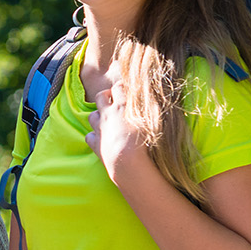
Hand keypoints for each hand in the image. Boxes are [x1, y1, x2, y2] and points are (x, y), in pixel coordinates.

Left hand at [84, 69, 146, 184]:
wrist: (128, 163)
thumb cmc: (146, 140)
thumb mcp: (155, 120)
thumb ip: (154, 108)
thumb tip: (160, 97)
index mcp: (122, 106)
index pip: (118, 88)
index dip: (121, 86)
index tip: (126, 88)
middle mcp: (108, 115)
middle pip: (100, 97)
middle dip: (105, 96)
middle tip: (113, 99)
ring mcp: (100, 129)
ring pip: (92, 115)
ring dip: (98, 115)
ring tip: (106, 119)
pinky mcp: (96, 144)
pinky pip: (89, 136)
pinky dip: (94, 135)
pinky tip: (101, 138)